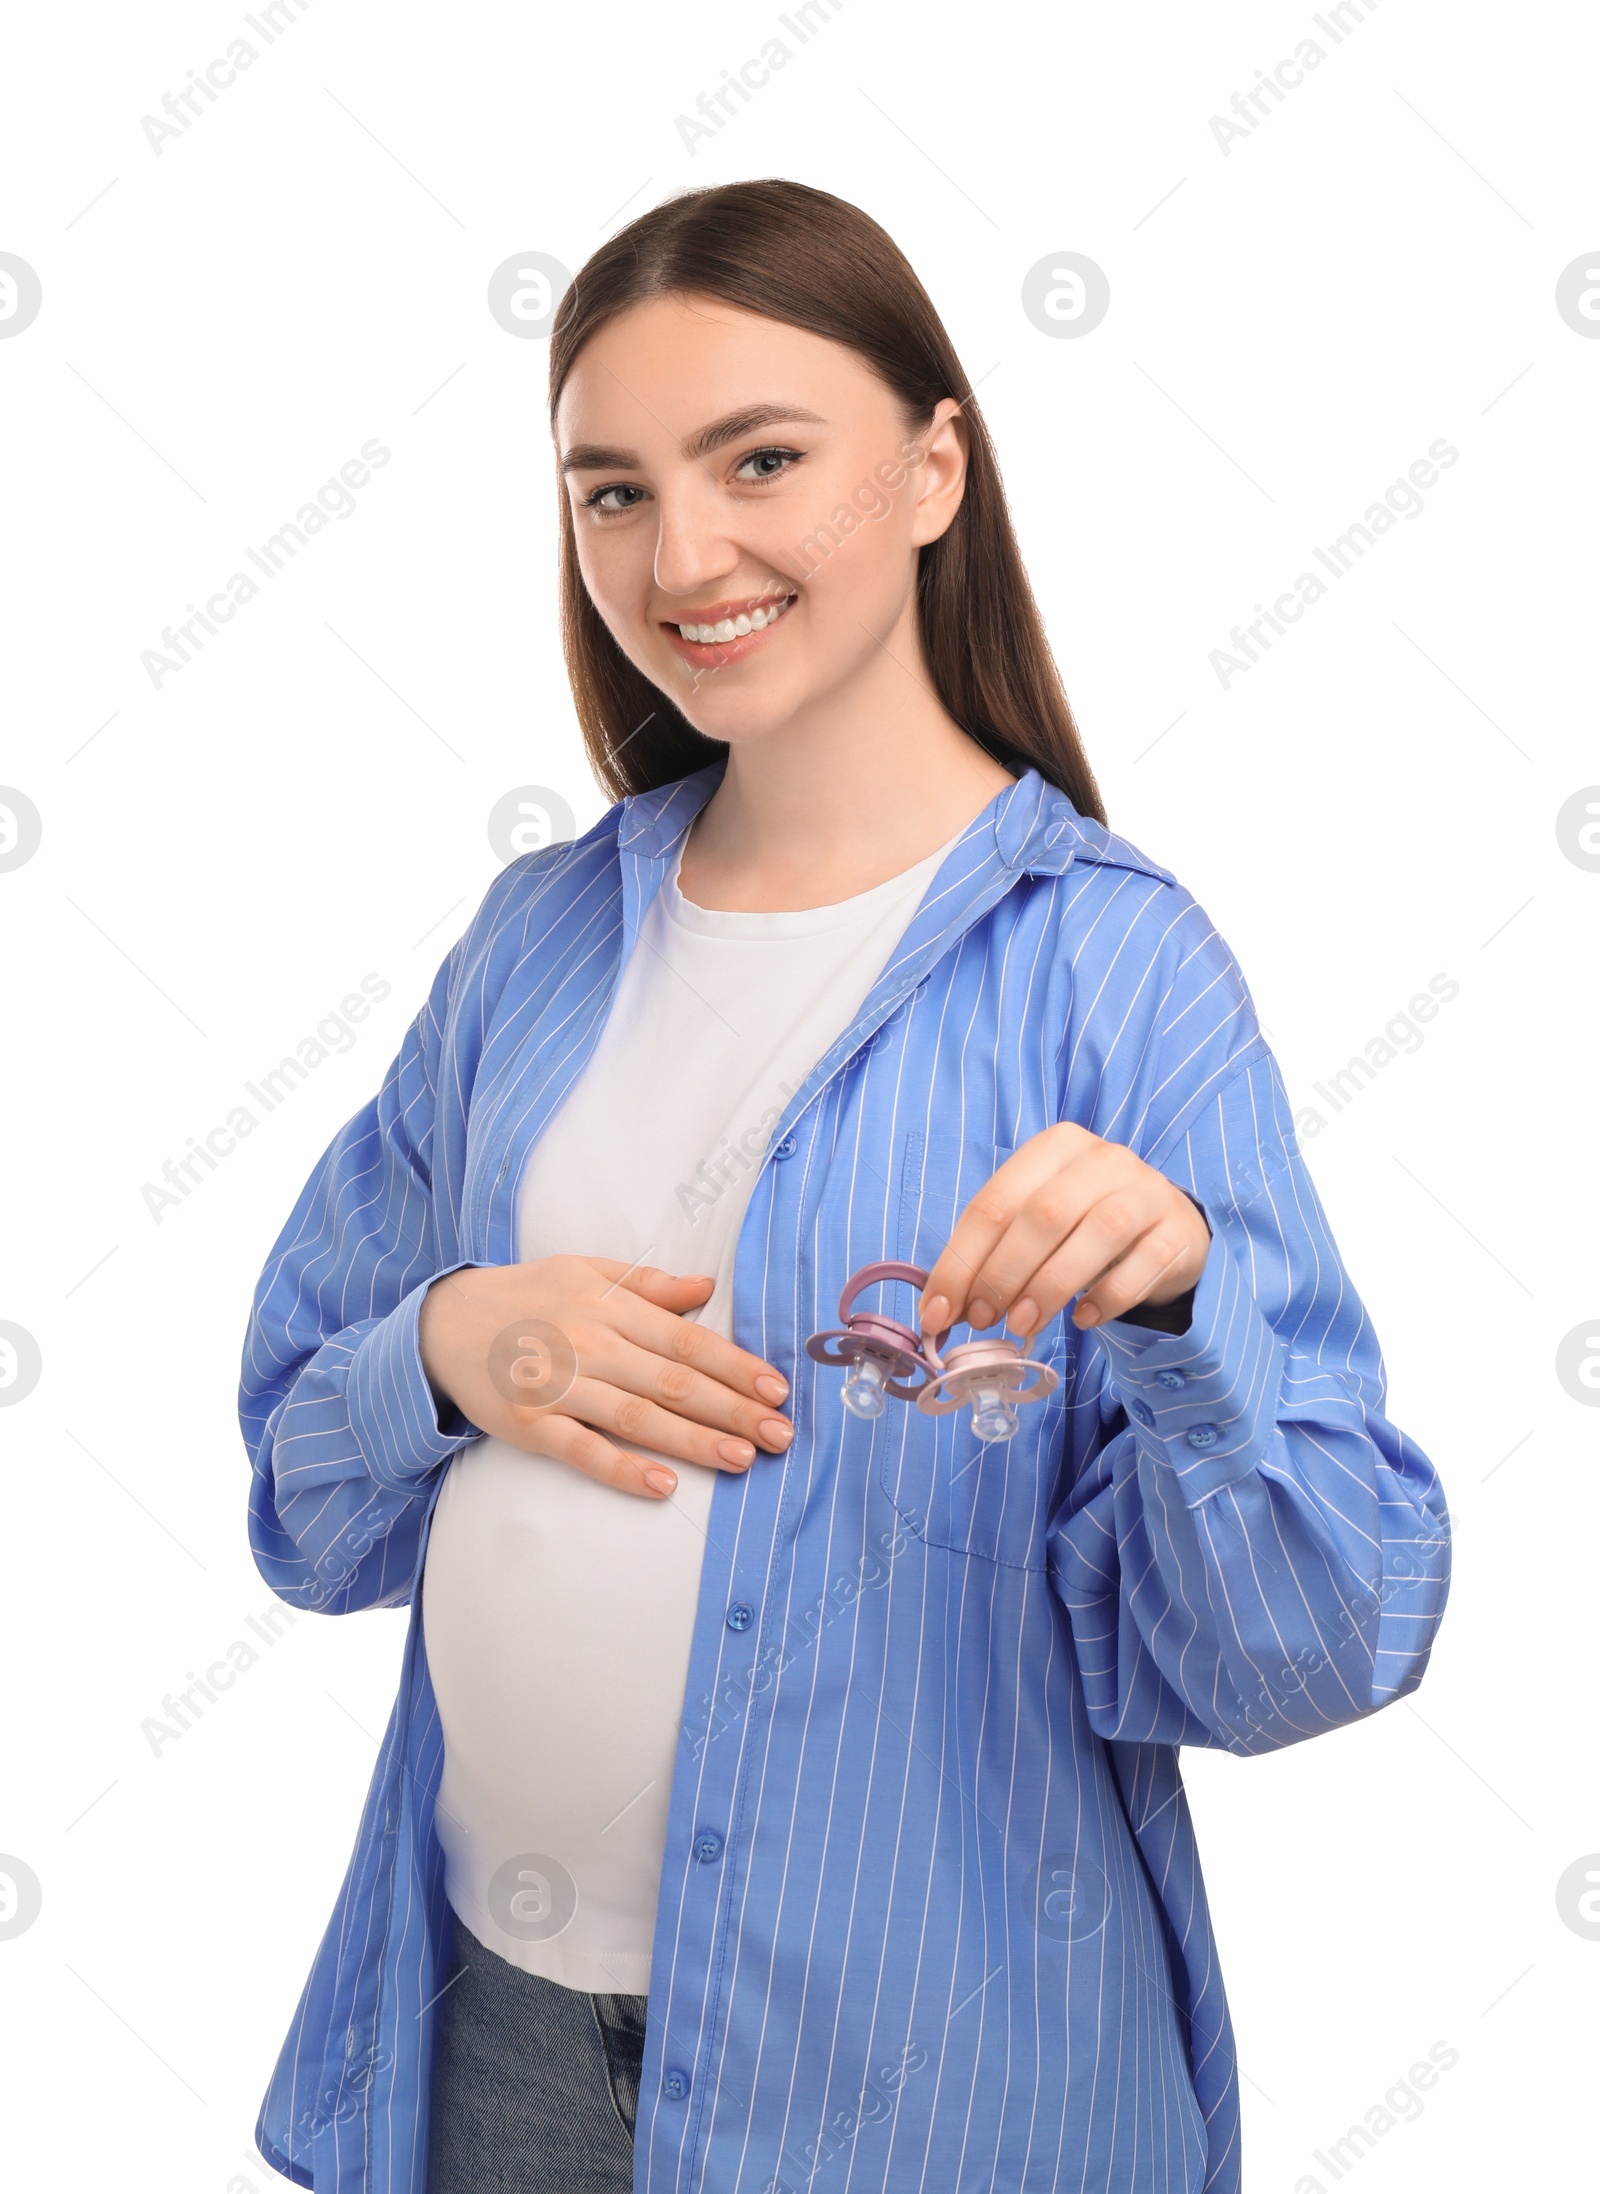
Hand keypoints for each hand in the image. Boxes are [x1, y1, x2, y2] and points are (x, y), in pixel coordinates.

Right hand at [417, 1256, 793, 1499]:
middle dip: (734, 1409)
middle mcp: (589, 1345)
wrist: (442, 1323)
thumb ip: (648, 1284)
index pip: (686, 1340)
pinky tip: (665, 1484)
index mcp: (608, 1307)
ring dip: (696, 1441)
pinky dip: (625, 1469)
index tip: (775, 1388)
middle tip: (781, 1433)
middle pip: (674, 1382)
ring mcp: (559, 1388)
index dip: (735, 1365)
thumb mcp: (585, 1271)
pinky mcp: (531, 1426)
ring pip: (639, 1418)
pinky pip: (585, 1452)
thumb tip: (705, 1286)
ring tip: (743, 1458)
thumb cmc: (526, 1296)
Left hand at [918, 1124, 1210, 1340]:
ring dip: (1050, 1287)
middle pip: (1043, 1215)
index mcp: (1054, 1148)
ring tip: (1023, 1324)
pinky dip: (1107, 1298)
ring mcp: (1146, 1191)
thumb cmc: (1084, 1223)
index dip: (962, 1260)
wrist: (1166, 1224)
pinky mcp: (1176, 1230)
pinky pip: (1141, 1265)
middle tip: (983, 1319)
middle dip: (1003, 1274)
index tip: (938, 1312)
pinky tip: (1082, 1319)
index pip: (995, 1203)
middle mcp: (1102, 1159)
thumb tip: (941, 1308)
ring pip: (1096, 1235)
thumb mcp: (1036, 1223)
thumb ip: (993, 1253)